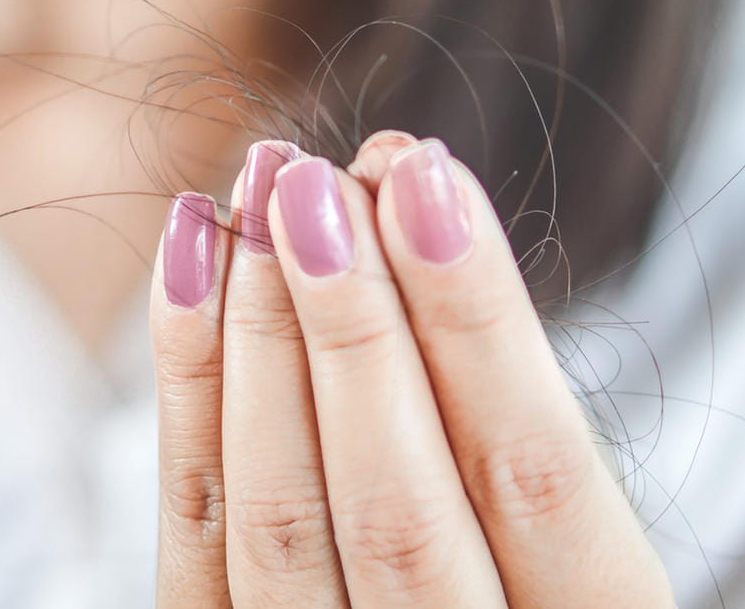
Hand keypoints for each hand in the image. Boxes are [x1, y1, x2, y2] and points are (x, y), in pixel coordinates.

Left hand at [150, 132, 671, 606]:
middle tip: (315, 180)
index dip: (478, 324)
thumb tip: (408, 194)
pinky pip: (198, 528)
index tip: (425, 180)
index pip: (533, 479)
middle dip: (352, 325)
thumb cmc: (511, 564)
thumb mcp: (555, 517)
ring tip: (258, 198)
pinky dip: (189, 387)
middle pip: (397, 508)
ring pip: (282, 520)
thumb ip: (494, 400)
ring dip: (260, 337)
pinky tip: (189, 264)